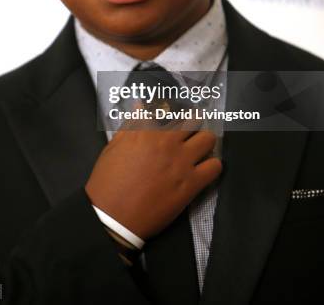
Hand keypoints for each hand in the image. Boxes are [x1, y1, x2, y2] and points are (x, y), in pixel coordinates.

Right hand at [85, 122, 221, 239]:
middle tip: (190, 132)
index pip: (168, 109)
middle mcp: (167, 142)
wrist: (113, 218)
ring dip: (205, 143)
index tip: (172, 116)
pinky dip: (212, 166)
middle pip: (194, 119)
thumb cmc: (108, 183)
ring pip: (209, 139)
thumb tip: (140, 106)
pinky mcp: (191, 183)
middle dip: (193, 123)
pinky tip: (204, 170)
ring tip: (199, 150)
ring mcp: (181, 162)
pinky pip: (215, 167)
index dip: (171, 112)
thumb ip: (131, 124)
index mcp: (146, 131)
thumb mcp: (114, 147)